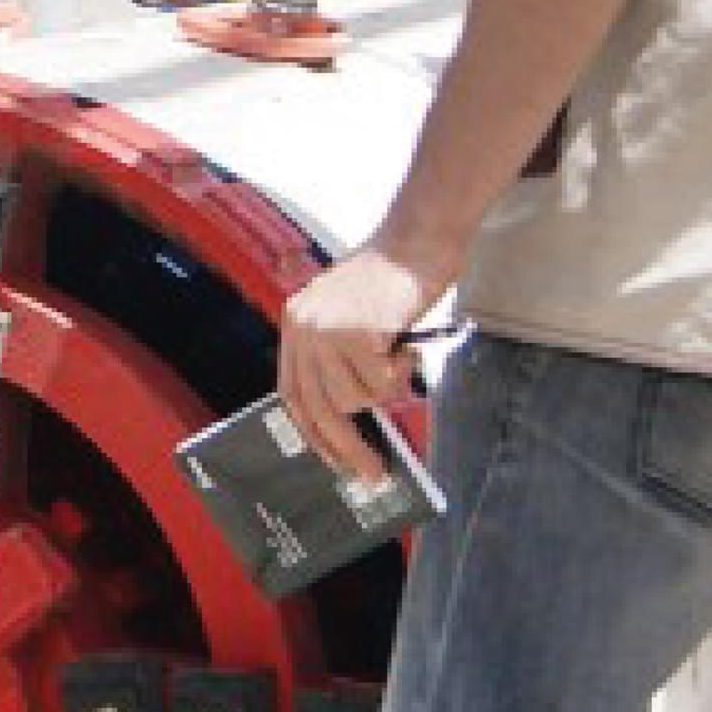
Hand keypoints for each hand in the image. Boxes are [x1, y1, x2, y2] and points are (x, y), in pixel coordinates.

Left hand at [279, 242, 443, 482]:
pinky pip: (380, 383)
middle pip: (318, 408)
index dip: (312, 432)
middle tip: (372, 472)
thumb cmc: (393, 279)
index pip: (293, 393)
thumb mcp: (349, 315)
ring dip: (383, 391)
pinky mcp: (358, 332)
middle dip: (347, 447)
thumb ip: (339, 358)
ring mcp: (328, 328)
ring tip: (399, 361)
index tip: (332, 460)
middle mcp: (304, 325)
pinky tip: (406, 347)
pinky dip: (401, 373)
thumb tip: (347, 418)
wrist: (418, 238)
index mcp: (296, 322)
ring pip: (353, 399)